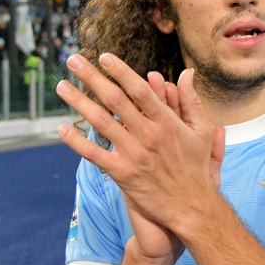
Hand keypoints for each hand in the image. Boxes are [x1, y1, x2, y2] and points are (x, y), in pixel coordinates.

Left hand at [56, 53, 224, 235]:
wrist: (192, 208)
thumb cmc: (197, 169)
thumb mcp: (202, 132)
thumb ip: (191, 101)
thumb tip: (187, 73)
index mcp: (167, 122)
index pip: (139, 90)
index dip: (121, 71)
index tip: (104, 56)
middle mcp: (148, 135)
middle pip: (115, 100)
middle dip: (92, 78)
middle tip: (74, 61)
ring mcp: (134, 155)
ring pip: (101, 123)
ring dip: (79, 102)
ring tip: (62, 86)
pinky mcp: (123, 174)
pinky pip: (96, 155)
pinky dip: (77, 142)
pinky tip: (62, 129)